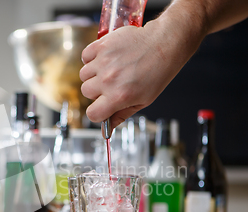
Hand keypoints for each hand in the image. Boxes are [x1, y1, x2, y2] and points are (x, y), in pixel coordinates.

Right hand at [80, 16, 203, 127]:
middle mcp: (108, 80)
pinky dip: (91, 58)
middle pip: (86, 92)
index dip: (97, 113)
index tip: (103, 107)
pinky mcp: (102, 45)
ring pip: (84, 75)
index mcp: (119, 96)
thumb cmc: (157, 73)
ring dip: (93, 74)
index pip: (92, 114)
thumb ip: (121, 115)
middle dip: (96, 91)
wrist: (164, 45)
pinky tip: (105, 59)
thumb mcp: (142, 101)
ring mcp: (104, 61)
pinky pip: (85, 56)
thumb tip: (107, 130)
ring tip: (110, 70)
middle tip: (112, 84)